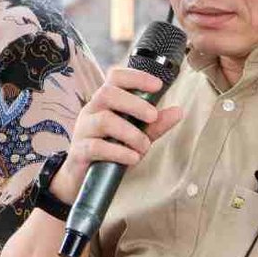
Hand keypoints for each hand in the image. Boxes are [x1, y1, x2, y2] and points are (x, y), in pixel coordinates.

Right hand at [52, 66, 185, 203]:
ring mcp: (83, 130)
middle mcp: (91, 111)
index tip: (157, 85)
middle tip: (153, 116)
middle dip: (135, 104)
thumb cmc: (111, 151)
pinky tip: (133, 158)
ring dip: (131, 133)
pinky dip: (119, 152)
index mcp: (105, 102)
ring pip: (104, 120)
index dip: (136, 77)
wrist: (83, 179)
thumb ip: (155, 125)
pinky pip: (97, 147)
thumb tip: (178, 111)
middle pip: (107, 94)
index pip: (115, 77)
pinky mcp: (79, 151)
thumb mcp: (137, 136)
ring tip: (144, 146)